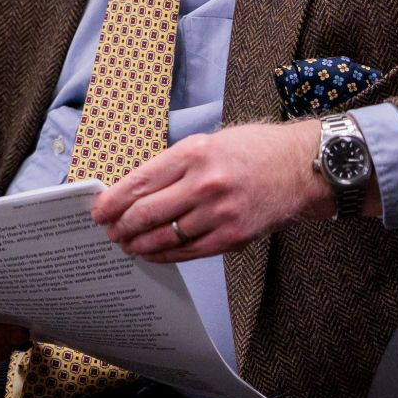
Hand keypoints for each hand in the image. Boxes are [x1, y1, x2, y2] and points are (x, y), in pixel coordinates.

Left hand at [90, 121, 350, 262]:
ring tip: (126, 245)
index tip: (98, 211)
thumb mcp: (207, 142)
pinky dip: (165, 255)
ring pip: (165, 237)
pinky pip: (189, 251)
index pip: (139, 182)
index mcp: (193, 153)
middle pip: (146, 213)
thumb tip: (136, 190)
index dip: (112, 201)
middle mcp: (204, 184)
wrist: (300, 168)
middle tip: (108, 231)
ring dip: (139, 244)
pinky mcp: (233, 236)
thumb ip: (173, 166)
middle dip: (120, 226)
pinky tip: (152, 254)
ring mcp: (219, 213)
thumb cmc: (252, 150)